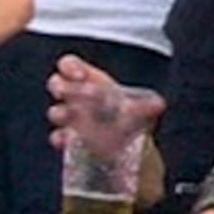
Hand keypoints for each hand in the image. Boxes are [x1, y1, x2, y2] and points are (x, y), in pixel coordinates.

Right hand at [46, 54, 164, 157]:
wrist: (127, 148)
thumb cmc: (128, 120)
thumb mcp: (139, 111)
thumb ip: (145, 107)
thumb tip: (158, 105)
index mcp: (90, 81)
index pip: (69, 65)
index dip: (70, 67)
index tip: (79, 76)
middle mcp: (77, 98)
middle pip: (56, 84)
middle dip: (61, 87)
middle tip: (71, 95)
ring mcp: (71, 118)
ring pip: (55, 111)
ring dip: (60, 113)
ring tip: (71, 118)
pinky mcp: (70, 139)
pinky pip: (58, 136)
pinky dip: (61, 138)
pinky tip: (70, 140)